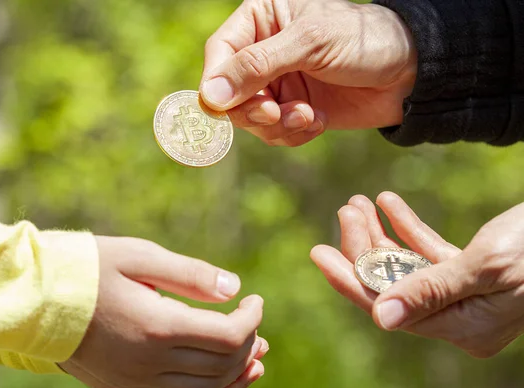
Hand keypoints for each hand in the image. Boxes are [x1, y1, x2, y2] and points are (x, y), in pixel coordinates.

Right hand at [60, 236, 266, 387]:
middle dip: (248, 344)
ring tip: (256, 357)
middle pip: (221, 366)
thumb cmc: (87, 269)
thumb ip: (190, 274)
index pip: (227, 336)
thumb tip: (234, 287)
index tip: (255, 300)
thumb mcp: (141, 257)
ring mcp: (136, 383)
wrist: (33, 300)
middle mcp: (149, 363)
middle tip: (255, 323)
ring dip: (236, 376)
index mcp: (157, 326)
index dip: (251, 319)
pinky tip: (222, 379)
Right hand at [200, 0, 416, 146]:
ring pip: (250, 118)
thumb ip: (258, 65)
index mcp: (262, 19)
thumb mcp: (310, 43)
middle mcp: (264, 52)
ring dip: (276, 125)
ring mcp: (279, 84)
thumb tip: (210, 95)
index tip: (222, 105)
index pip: (220, 52)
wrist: (410, 74)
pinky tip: (317, 122)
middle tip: (275, 113)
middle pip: (229, 92)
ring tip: (308, 117)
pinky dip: (293, 133)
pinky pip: (274, 133)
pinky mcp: (293, 110)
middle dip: (252, 109)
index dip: (216, 82)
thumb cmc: (363, 41)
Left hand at [311, 191, 523, 357]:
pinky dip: (408, 226)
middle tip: (345, 210)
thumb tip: (379, 319)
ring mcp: (464, 294)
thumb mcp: (485, 265)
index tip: (317, 254)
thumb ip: (430, 291)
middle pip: (392, 283)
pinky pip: (429, 250)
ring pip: (407, 264)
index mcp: (460, 327)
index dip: (349, 280)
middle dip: (364, 247)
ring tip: (359, 201)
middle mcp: (458, 316)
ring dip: (382, 233)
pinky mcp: (471, 270)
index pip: (387, 307)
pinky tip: (387, 201)